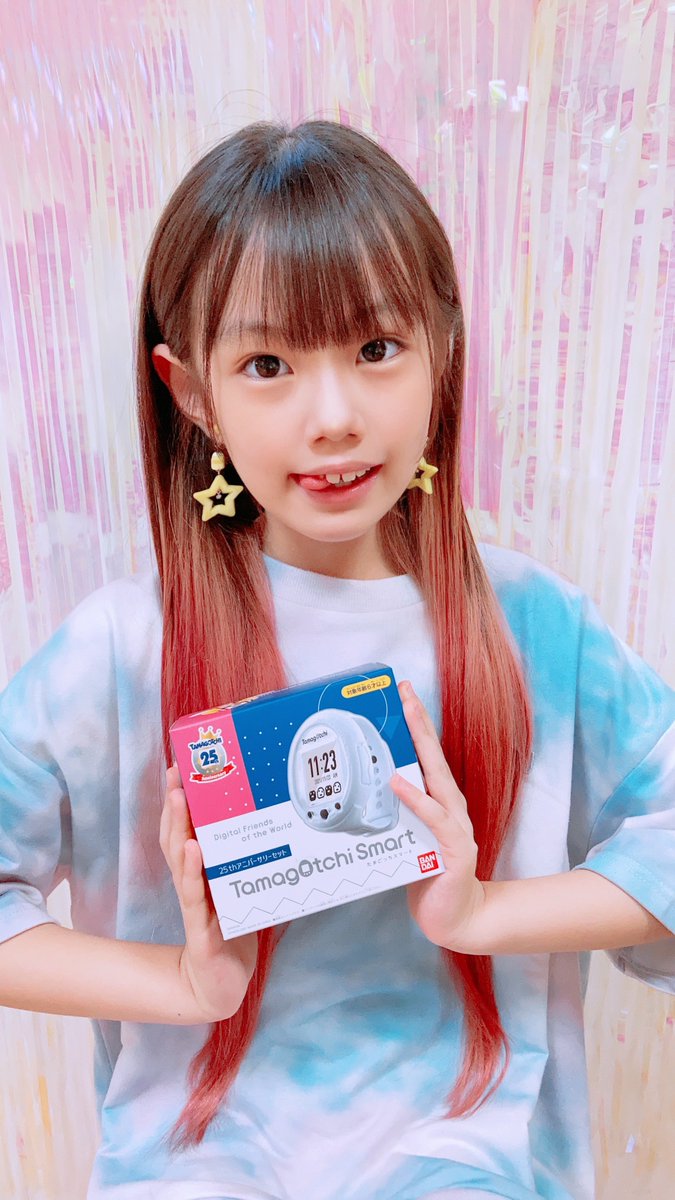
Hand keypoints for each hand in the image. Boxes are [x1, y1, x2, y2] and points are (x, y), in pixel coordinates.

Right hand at [160, 765, 257, 1021]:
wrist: (220, 986)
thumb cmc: (232, 933)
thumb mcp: (242, 890)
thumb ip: (249, 862)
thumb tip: (280, 824)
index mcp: (200, 872)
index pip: (184, 830)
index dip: (180, 800)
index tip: (181, 767)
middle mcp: (191, 883)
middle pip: (177, 836)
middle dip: (176, 804)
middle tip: (177, 773)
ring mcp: (193, 904)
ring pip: (181, 860)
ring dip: (179, 827)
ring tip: (180, 799)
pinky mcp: (201, 928)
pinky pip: (195, 896)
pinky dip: (192, 871)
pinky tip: (193, 850)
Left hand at [389, 682, 486, 951]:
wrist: (457, 920)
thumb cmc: (428, 877)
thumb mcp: (406, 839)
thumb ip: (393, 814)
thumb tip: (361, 791)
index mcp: (439, 802)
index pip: (427, 756)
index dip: (416, 724)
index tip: (403, 692)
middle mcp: (451, 807)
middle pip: (434, 757)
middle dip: (420, 722)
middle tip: (406, 691)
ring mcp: (456, 827)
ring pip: (437, 779)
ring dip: (422, 748)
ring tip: (407, 720)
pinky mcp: (456, 850)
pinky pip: (435, 819)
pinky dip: (417, 799)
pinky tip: (399, 783)